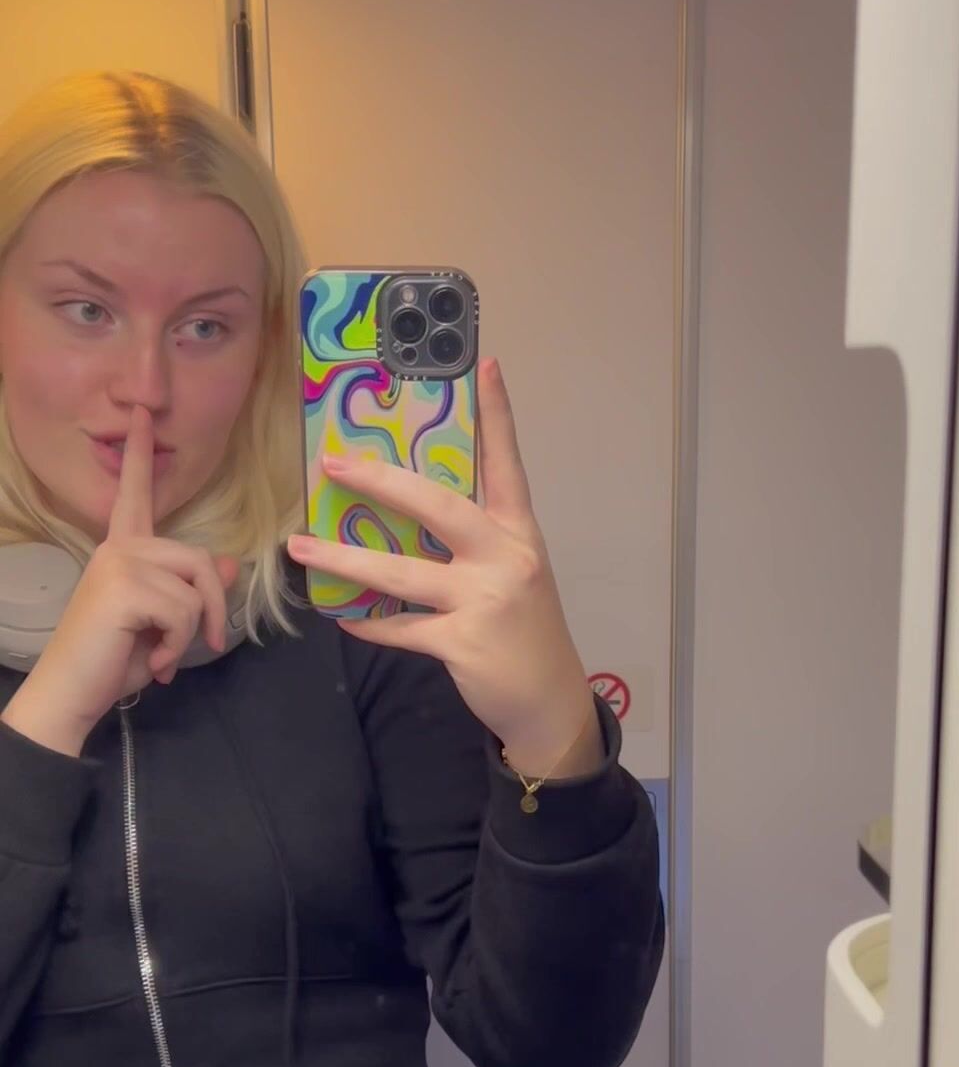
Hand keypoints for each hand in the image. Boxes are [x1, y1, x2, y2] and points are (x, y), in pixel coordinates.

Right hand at [12, 405, 238, 745]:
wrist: (71, 694)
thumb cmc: (111, 661)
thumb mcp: (164, 623)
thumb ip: (193, 591)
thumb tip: (230, 563)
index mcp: (122, 549)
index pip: (135, 495)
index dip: (140, 455)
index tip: (144, 414)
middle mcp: (119, 547)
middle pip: (201, 559)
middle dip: (212, 608)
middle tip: (205, 646)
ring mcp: (119, 562)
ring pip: (196, 587)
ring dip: (192, 631)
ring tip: (163, 655)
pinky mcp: (124, 585)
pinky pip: (184, 610)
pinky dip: (178, 645)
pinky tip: (153, 661)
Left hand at [287, 358, 602, 777]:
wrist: (550, 702)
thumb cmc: (524, 630)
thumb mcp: (514, 573)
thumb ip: (472, 542)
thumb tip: (405, 512)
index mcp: (519, 533)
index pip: (508, 463)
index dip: (498, 414)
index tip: (486, 364)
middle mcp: (506, 557)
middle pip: (439, 506)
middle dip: (381, 481)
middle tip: (333, 463)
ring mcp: (485, 600)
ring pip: (402, 571)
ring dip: (344, 558)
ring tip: (300, 546)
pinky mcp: (463, 642)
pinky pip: (400, 627)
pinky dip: (369, 623)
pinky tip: (342, 616)